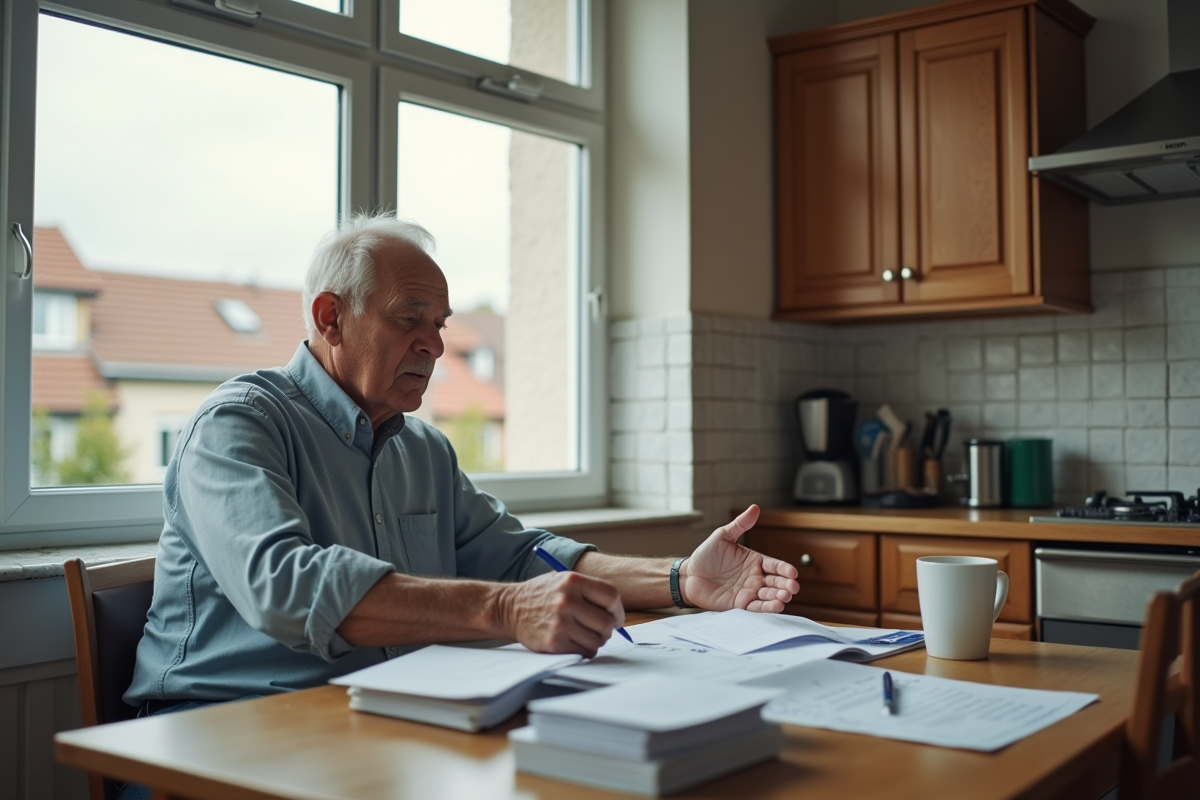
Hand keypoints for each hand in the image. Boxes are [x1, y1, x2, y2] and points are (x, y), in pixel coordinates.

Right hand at [496, 571, 624, 656]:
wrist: (509, 608)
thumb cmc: (541, 595)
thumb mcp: (563, 581)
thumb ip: (589, 592)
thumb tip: (617, 614)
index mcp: (572, 581)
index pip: (611, 596)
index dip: (618, 610)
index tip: (616, 617)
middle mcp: (567, 601)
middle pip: (607, 622)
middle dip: (608, 629)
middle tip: (600, 629)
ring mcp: (560, 623)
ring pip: (598, 640)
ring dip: (596, 641)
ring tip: (584, 634)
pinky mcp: (554, 642)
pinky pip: (584, 652)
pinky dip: (584, 650)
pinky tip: (573, 641)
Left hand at [679, 504, 799, 612]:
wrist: (688, 575)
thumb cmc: (706, 555)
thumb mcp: (722, 536)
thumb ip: (739, 524)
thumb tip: (755, 508)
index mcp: (755, 561)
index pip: (775, 565)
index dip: (784, 569)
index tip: (792, 572)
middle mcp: (755, 577)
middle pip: (777, 582)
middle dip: (787, 585)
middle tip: (792, 587)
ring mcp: (749, 591)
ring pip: (769, 595)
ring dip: (779, 597)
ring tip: (785, 597)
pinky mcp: (740, 604)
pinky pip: (757, 607)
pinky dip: (767, 607)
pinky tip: (776, 606)